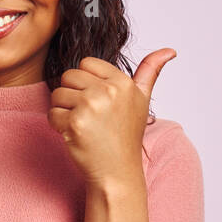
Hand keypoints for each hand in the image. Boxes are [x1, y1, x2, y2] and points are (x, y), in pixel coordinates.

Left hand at [48, 49, 176, 186]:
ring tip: (83, 125)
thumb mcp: (142, 100)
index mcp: (123, 82)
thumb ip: (151, 71)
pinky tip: (75, 135)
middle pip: (68, 76)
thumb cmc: (126, 135)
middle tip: (88, 116)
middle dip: (72, 95)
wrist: (116, 171)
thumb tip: (169, 50)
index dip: (86, 83)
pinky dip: (58, 125)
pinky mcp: (74, 122)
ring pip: (57, 94)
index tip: (98, 102)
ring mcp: (91, 106)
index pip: (86, 63)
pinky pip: (52, 113)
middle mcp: (108, 91)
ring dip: (63, 110)